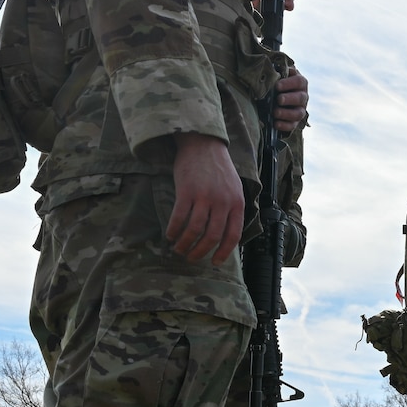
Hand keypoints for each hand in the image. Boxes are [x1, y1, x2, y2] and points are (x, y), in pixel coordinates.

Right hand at [168, 133, 243, 264]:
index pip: (233, 235)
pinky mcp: (186, 190)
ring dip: (185, 244)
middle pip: (211, 236)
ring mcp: (204, 196)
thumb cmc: (219, 169)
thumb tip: (227, 236)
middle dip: (200, 252)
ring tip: (178, 249)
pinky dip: (174, 229)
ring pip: (194, 230)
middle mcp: (222, 201)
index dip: (223, 252)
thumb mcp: (234, 188)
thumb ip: (232, 210)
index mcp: (237, 203)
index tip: (215, 262)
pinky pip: (179, 217)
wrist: (204, 144)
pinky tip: (170, 235)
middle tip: (191, 258)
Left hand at [272, 64, 308, 134]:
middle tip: (278, 99)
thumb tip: (270, 70)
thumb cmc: (277, 81)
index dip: (289, 84)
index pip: (299, 82)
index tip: (277, 86)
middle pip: (300, 98)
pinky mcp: (294, 121)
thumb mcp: (278, 74)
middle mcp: (303, 96)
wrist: (276, 93)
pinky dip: (285, 125)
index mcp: (300, 83)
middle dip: (289, 99)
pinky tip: (276, 124)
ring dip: (287, 113)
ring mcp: (300, 109)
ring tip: (275, 113)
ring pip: (299, 113)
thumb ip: (277, 72)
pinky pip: (293, 125)